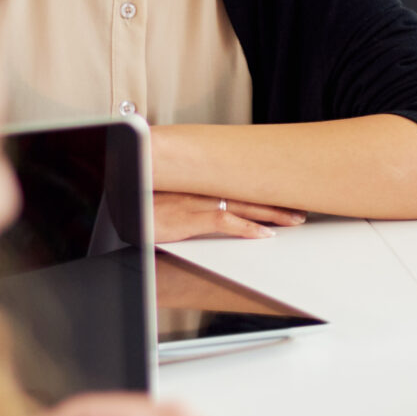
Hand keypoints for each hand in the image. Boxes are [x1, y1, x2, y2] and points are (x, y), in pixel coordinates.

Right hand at [153, 191, 306, 241]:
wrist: (116, 195)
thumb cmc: (139, 195)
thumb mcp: (168, 191)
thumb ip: (189, 190)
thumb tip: (207, 196)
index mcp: (199, 181)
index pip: (239, 182)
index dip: (263, 189)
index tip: (284, 193)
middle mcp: (202, 187)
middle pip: (249, 192)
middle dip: (277, 202)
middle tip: (300, 210)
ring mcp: (196, 202)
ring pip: (244, 205)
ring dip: (271, 214)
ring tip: (293, 221)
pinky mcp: (188, 218)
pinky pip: (224, 221)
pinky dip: (246, 228)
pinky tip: (263, 235)